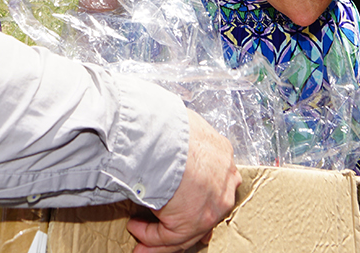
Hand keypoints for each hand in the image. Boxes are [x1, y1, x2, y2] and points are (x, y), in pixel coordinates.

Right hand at [128, 109, 239, 252]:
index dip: (200, 198)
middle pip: (205, 213)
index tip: (185, 204)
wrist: (165, 141)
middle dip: (182, 224)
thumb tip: (163, 127)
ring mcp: (211, 208)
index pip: (217, 183)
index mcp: (223, 155)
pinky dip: (149, 235)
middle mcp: (224, 186)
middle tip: (163, 228)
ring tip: (139, 235)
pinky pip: (168, 236)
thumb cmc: (168, 127)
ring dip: (159, 236)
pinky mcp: (191, 224)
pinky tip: (135, 227)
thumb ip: (181, 135)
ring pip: (186, 230)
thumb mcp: (183, 122)